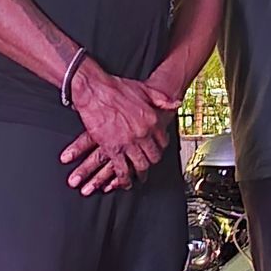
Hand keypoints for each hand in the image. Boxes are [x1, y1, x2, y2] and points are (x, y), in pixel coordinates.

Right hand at [63, 62, 175, 194]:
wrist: (94, 90)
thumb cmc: (116, 88)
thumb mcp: (144, 89)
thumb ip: (161, 98)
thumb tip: (175, 103)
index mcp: (152, 120)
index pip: (162, 142)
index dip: (159, 148)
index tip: (155, 150)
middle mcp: (143, 133)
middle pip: (153, 156)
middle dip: (151, 163)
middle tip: (147, 166)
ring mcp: (128, 143)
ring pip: (140, 165)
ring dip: (140, 173)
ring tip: (138, 177)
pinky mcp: (113, 149)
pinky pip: (122, 169)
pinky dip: (124, 178)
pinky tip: (125, 182)